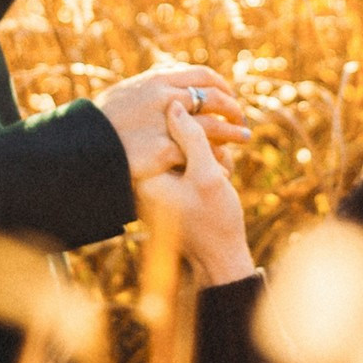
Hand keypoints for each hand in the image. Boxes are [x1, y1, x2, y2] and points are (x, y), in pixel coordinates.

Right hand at [96, 62, 250, 181]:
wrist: (81, 149)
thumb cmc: (100, 124)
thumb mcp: (124, 94)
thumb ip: (150, 85)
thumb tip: (168, 74)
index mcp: (156, 79)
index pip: (201, 74)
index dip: (221, 85)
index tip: (228, 95)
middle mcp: (164, 97)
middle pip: (213, 98)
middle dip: (232, 107)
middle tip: (241, 118)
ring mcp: (164, 124)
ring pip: (212, 126)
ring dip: (233, 132)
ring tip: (243, 137)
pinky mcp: (162, 150)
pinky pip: (199, 154)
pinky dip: (214, 156)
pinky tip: (223, 162)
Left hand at [137, 102, 253, 288]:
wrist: (219, 257)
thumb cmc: (215, 220)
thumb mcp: (206, 176)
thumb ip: (192, 138)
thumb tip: (176, 104)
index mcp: (144, 173)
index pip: (162, 129)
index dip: (197, 138)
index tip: (208, 166)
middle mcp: (143, 175)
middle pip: (170, 134)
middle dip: (205, 149)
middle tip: (215, 176)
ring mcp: (154, 180)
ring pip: (182, 144)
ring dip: (209, 155)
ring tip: (218, 181)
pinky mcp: (166, 183)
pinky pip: (186, 159)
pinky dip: (206, 164)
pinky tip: (215, 181)